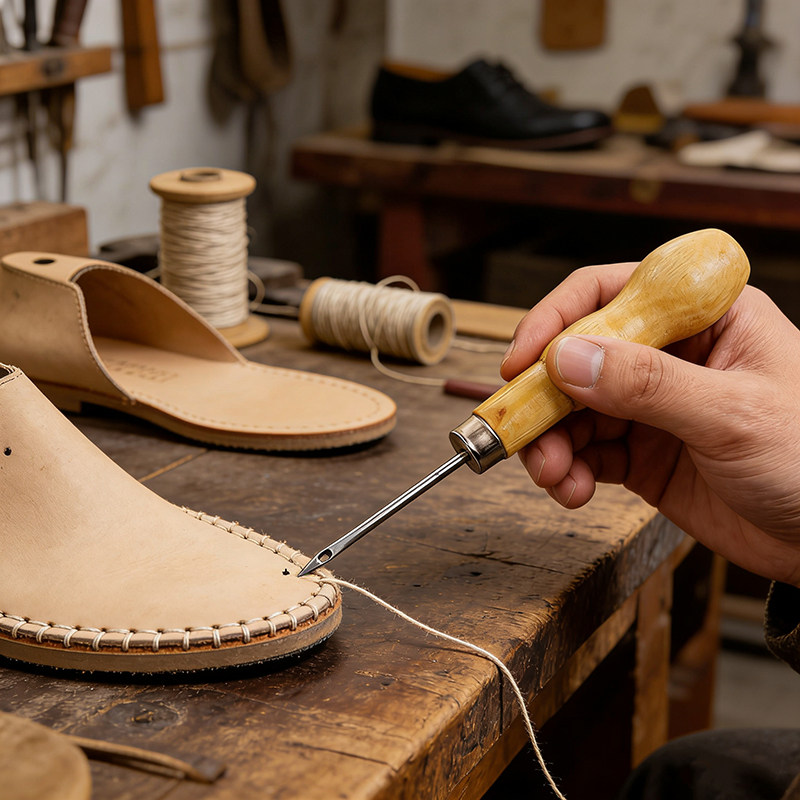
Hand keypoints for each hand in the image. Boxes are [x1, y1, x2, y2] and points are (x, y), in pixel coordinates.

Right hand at [501, 263, 799, 585]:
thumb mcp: (732, 415)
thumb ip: (648, 385)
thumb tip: (567, 359)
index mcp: (704, 318)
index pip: (611, 294)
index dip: (556, 321)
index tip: (521, 360)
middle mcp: (671, 355)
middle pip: (579, 357)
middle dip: (545, 398)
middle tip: (522, 432)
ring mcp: (654, 406)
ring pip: (575, 410)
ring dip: (552, 442)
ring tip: (554, 475)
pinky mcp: (644, 454)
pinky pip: (588, 453)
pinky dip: (570, 471)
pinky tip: (573, 488)